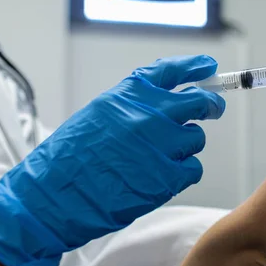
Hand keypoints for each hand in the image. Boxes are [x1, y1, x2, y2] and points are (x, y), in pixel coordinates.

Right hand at [0, 55, 224, 265]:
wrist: (52, 197)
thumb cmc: (68, 160)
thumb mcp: (97, 116)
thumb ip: (132, 107)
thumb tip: (167, 105)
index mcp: (127, 96)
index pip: (170, 72)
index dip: (194, 67)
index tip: (209, 67)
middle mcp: (148, 115)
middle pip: (198, 102)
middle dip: (210, 105)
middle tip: (212, 109)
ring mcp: (160, 146)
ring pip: (195, 138)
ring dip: (186, 145)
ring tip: (162, 157)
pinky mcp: (166, 177)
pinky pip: (193, 168)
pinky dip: (184, 171)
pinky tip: (164, 176)